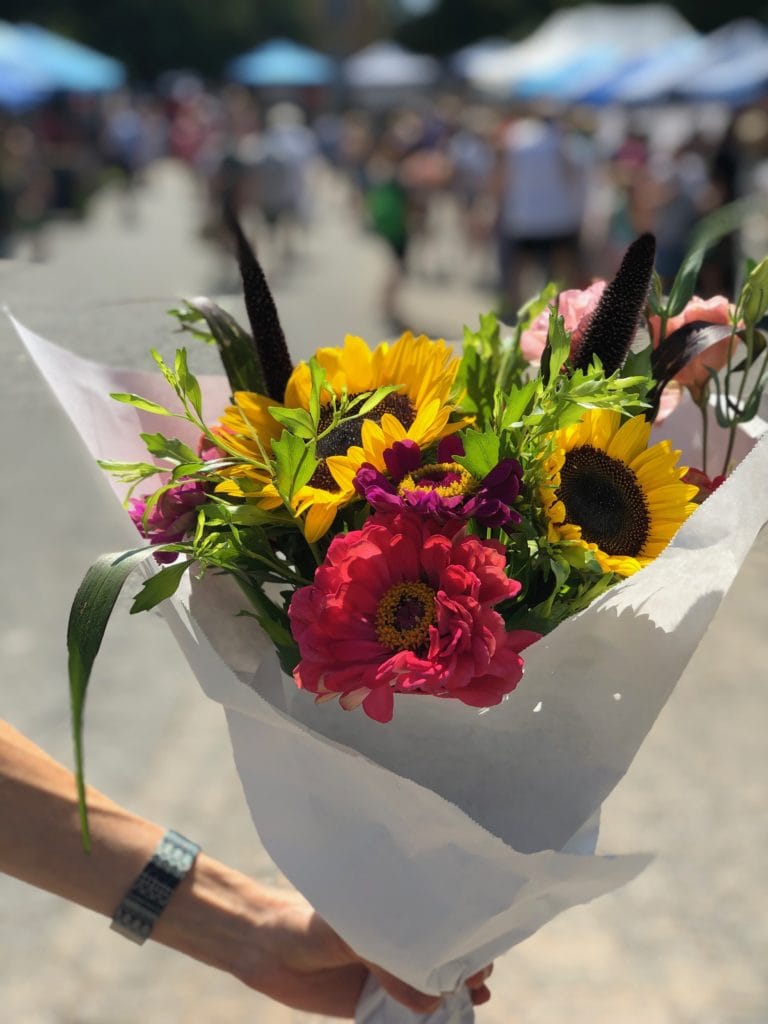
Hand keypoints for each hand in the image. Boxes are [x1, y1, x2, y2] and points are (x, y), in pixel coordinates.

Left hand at [234, 889, 492, 1016]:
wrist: (266, 951)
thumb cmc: (308, 924)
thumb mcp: (353, 932)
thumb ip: (388, 961)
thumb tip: (433, 1001)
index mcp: (392, 913)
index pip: (439, 921)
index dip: (465, 932)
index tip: (485, 941)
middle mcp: (394, 941)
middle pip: (442, 954)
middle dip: (467, 964)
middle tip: (482, 976)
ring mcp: (387, 973)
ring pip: (432, 986)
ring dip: (457, 993)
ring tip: (477, 996)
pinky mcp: (372, 1004)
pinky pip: (408, 1015)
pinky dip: (432, 1018)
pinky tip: (451, 1017)